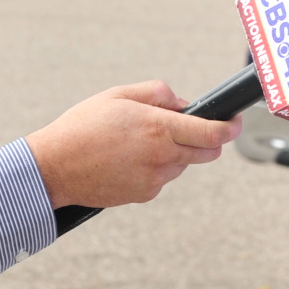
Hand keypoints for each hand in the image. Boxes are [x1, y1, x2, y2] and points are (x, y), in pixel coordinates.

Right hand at [25, 80, 240, 209]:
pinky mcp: (144, 194)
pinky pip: (162, 178)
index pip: (211, 133)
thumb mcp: (118, 95)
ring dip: (175, 153)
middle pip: (206, 153)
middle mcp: (161, 156)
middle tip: (185, 128)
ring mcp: (154, 179)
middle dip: (205, 140)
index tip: (235, 123)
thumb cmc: (82, 127)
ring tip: (140, 142)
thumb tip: (183, 104)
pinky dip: (156, 168)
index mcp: (158, 128)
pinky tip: (129, 159)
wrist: (54, 168)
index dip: (229, 128)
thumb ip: (157, 94)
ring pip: (182, 165)